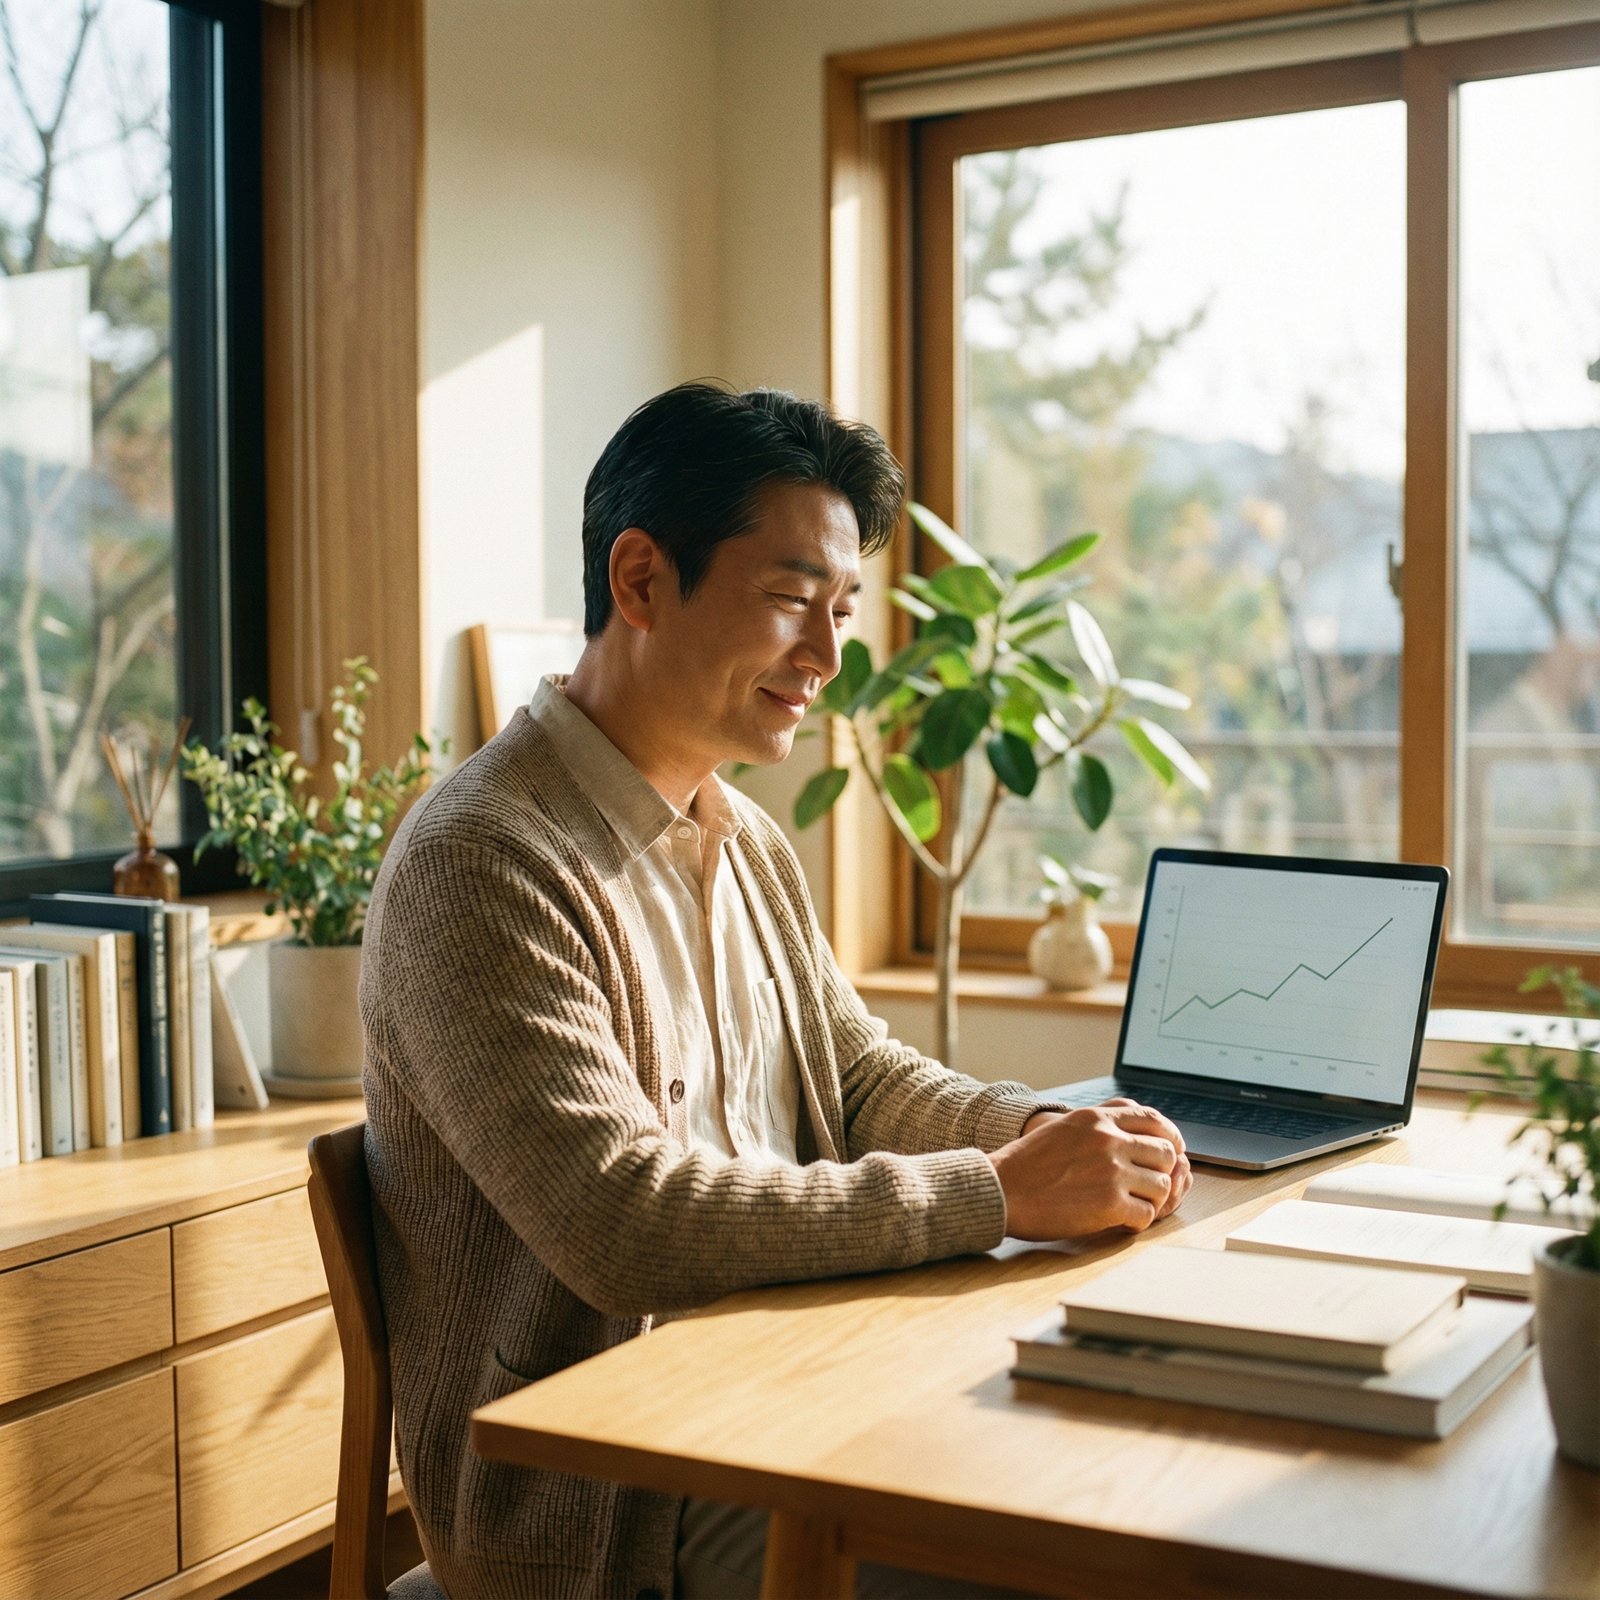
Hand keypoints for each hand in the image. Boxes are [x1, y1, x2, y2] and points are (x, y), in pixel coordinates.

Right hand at [992, 1099, 1192, 1239]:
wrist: (1002, 1190)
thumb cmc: (1027, 1164)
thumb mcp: (1064, 1127)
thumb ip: (1098, 1125)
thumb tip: (1131, 1131)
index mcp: (1097, 1118)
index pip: (1153, 1120)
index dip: (1169, 1137)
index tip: (1169, 1152)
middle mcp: (1108, 1140)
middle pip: (1164, 1153)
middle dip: (1161, 1172)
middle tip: (1149, 1185)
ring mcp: (1111, 1171)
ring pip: (1161, 1185)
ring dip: (1151, 1199)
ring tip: (1133, 1205)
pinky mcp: (1109, 1204)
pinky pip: (1146, 1214)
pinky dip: (1138, 1221)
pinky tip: (1122, 1221)